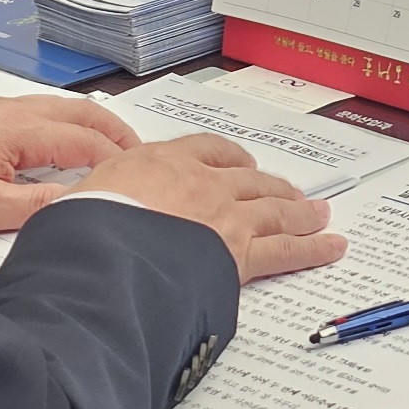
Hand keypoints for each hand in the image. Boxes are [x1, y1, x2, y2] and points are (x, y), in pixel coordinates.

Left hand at [0, 94, 141, 237]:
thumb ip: (36, 205)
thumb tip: (81, 201)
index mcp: (18, 130)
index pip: (85, 142)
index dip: (116, 159)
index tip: (138, 175)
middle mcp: (9, 110)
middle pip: (78, 112)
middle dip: (113, 129)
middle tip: (138, 151)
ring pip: (55, 108)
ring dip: (87, 124)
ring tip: (105, 145)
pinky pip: (32, 111)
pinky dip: (60, 123)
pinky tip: (53, 143)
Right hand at [72, 132, 348, 281]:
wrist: (100, 258)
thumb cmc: (80, 232)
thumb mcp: (76, 202)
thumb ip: (92, 203)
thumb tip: (79, 215)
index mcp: (158, 163)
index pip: (203, 150)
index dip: (226, 158)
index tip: (236, 164)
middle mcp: (199, 183)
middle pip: (247, 179)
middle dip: (270, 186)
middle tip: (288, 192)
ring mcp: (225, 217)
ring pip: (273, 208)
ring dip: (299, 209)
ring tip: (318, 213)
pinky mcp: (240, 255)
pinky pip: (286, 249)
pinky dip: (313, 247)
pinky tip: (332, 246)